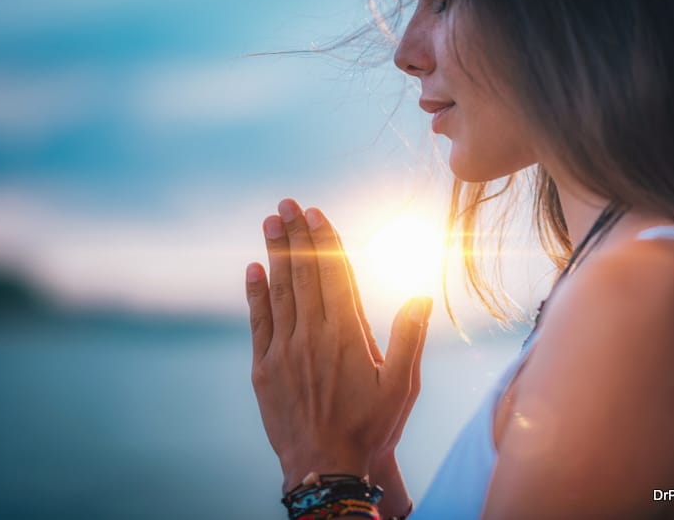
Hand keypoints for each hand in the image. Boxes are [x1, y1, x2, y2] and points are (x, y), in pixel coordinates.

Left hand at [245, 198, 431, 490]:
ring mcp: (285, 350)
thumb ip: (410, 337)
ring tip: (270, 222)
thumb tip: (421, 294)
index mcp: (347, 334)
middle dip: (296, 235)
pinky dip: (255, 293)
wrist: (326, 470)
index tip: (316, 213)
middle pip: (304, 274)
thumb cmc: (371, 428)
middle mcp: (313, 335)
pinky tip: (253, 268)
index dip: (324, 240)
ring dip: (275, 253)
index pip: (335, 274)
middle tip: (286, 204)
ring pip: (280, 291)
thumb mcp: (403, 386)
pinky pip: (259, 321)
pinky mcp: (264, 367)